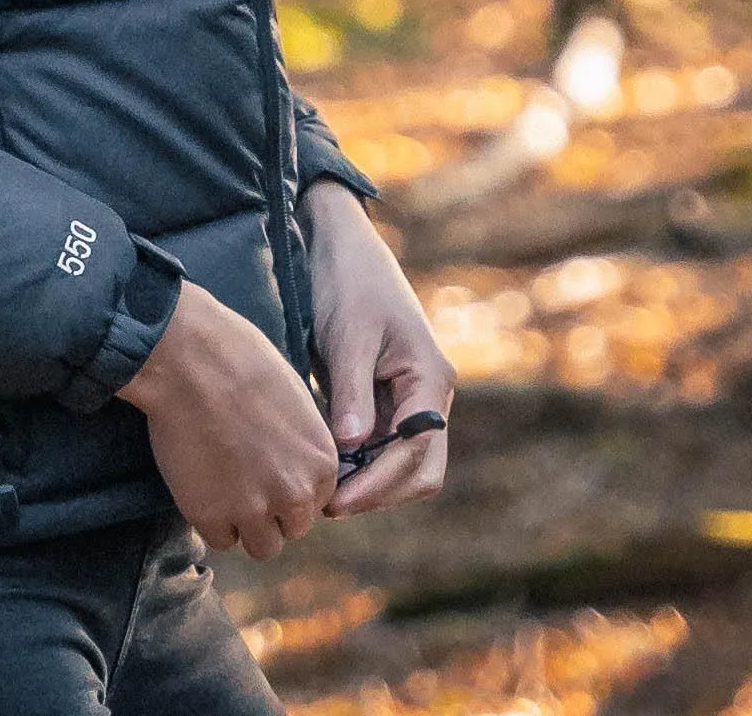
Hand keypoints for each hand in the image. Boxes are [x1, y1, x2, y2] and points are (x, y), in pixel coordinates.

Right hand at [120, 280, 338, 560]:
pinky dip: (210, 519)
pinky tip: (201, 483)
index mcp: (322, 463)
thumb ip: (302, 447)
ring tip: (224, 486)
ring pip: (261, 546)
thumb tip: (298, 471)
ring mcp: (254, 510)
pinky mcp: (211, 516)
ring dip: (245, 523)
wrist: (190, 358)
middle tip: (244, 476)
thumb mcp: (294, 402)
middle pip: (293, 529)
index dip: (290, 486)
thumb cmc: (241, 362)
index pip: (317, 502)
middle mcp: (296, 493)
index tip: (268, 465)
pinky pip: (220, 539)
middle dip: (272, 510)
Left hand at [301, 180, 454, 518]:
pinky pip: (380, 446)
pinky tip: (323, 466)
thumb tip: (352, 449)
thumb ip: (352, 394)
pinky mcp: (385, 399)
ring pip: (400, 464)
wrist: (340, 247)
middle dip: (377, 492)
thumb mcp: (349, 337)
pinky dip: (357, 463)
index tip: (335, 500)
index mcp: (431, 379)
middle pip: (418, 470)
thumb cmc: (348, 283)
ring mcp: (409, 400)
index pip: (416, 453)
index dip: (378, 484)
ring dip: (367, 482)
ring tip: (320, 490)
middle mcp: (429, 396)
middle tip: (325, 504)